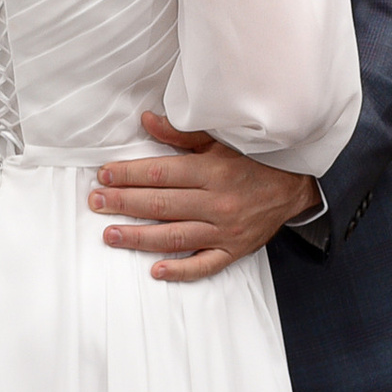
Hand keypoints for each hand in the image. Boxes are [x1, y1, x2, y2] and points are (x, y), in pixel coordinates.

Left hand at [88, 114, 319, 283]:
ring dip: (139, 237)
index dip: (129, 175)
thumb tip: (146, 121)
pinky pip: (205, 265)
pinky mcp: (234, 250)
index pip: (161, 174)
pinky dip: (180, 270)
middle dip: (123, 204)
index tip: (104, 176)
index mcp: (212, 170)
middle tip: (95, 203)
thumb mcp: (220, 140)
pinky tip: (156, 270)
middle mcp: (217, 202)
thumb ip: (181, 134)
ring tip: (110, 235)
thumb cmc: (254, 160)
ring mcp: (225, 229)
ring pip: (175, 236)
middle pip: (161, 205)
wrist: (296, 186)